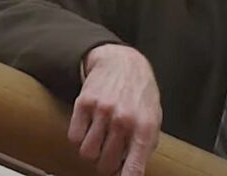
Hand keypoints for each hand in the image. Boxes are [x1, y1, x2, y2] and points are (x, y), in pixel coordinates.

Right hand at [67, 44, 161, 175]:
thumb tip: (130, 173)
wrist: (122, 62)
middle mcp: (124, 120)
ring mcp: (102, 111)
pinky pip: (74, 137)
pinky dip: (79, 138)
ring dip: (92, 151)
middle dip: (106, 164)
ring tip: (100, 139)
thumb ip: (144, 147)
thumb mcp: (152, 119)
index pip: (133, 167)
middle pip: (104, 164)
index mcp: (145, 127)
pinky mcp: (84, 103)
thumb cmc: (139, 94)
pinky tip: (89, 128)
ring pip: (86, 153)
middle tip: (109, 153)